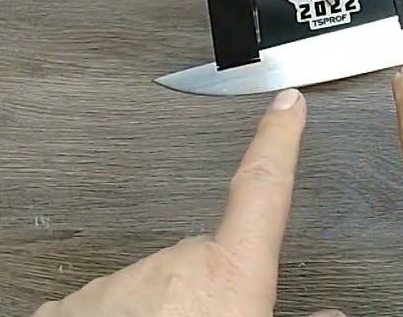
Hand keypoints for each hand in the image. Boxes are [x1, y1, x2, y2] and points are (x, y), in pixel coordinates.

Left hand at [34, 89, 343, 316]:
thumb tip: (333, 316)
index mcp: (229, 276)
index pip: (263, 189)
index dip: (279, 141)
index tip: (287, 106)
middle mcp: (172, 267)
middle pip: (207, 263)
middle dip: (212, 296)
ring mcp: (116, 285)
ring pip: (154, 290)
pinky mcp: (69, 307)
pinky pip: (109, 308)